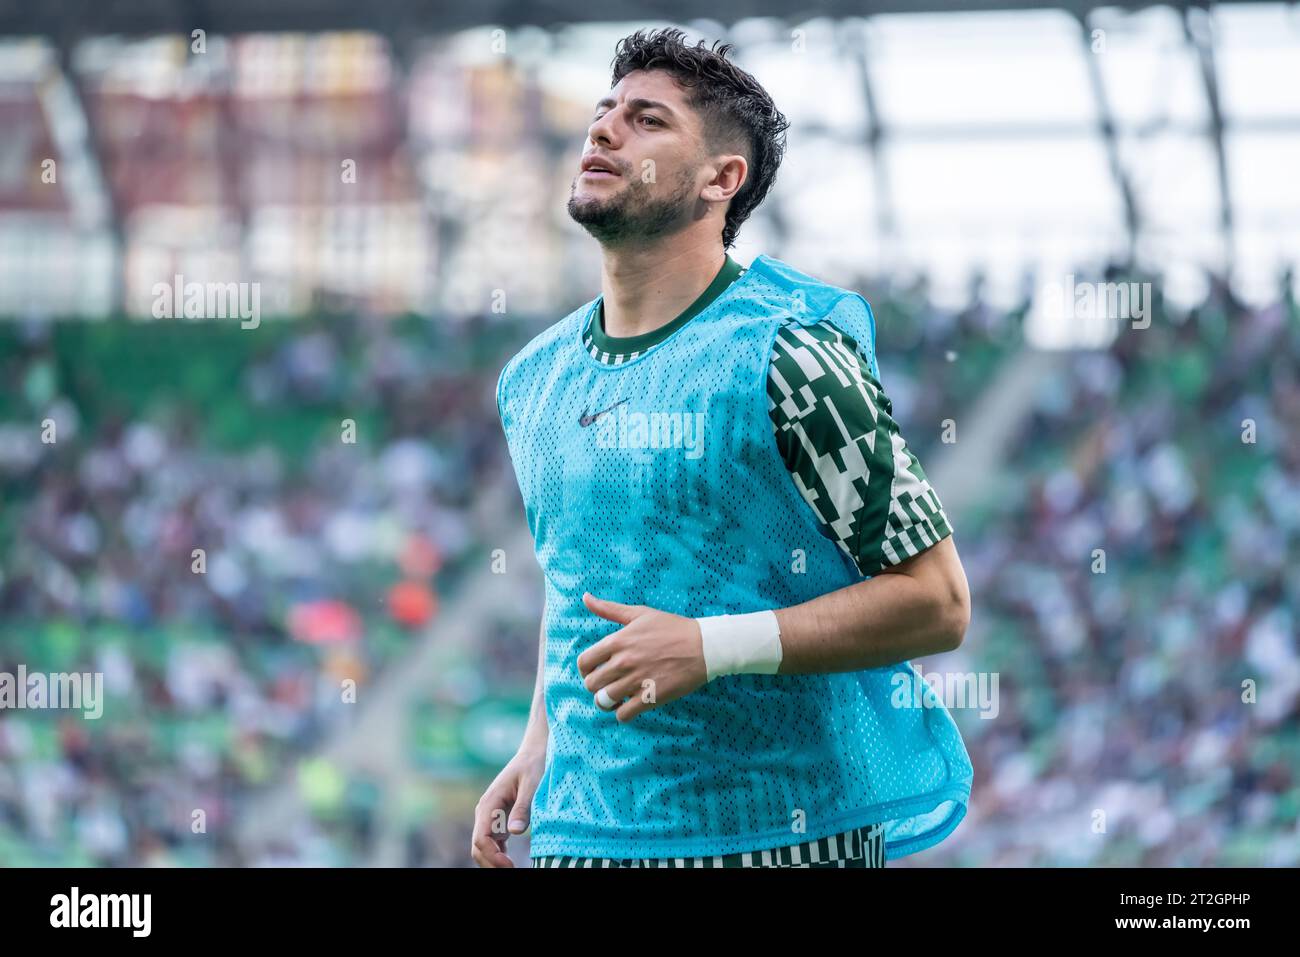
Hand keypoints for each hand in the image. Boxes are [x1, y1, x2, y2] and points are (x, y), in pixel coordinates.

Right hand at [471, 744, 545, 867]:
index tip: (510, 866)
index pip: (481, 838)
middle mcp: (485, 812)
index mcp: (490, 803)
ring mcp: (490, 817)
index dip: (492, 856)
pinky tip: (512, 863)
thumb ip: (523, 807)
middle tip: (513, 871)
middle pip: (478, 847)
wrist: (533, 754)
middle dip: (492, 863)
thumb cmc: (534, 765)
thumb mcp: (532, 784)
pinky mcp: (498, 821)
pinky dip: (499, 856)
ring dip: (494, 861)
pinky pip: (493, 844)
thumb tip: (515, 831)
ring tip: (514, 868)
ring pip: (484, 848)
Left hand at [576, 593, 708, 722]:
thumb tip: (585, 597)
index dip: (585, 670)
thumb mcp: (640, 613)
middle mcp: (623, 662)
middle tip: (607, 685)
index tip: (594, 671)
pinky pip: (623, 715)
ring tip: (616, 699)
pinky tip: (630, 706)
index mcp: (618, 641)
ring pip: (603, 701)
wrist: (704, 646)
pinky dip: (622, 714)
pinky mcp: (651, 697)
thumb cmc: (672, 628)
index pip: (584, 662)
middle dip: (596, 686)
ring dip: (606, 702)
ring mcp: (636, 681)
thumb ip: (609, 609)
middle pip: (591, 684)